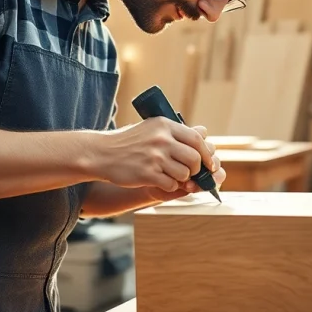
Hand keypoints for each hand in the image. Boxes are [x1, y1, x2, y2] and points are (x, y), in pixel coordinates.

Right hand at [87, 117, 223, 193]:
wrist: (102, 153)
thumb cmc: (129, 142)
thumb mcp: (151, 128)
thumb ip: (174, 132)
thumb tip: (204, 134)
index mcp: (165, 125)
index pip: (196, 139)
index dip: (206, 153)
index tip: (209, 163)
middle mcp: (161, 139)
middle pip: (194, 158)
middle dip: (195, 169)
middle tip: (190, 172)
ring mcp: (155, 157)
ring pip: (184, 173)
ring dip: (181, 178)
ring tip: (170, 175)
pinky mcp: (147, 173)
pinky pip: (171, 184)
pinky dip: (169, 185)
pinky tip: (160, 180)